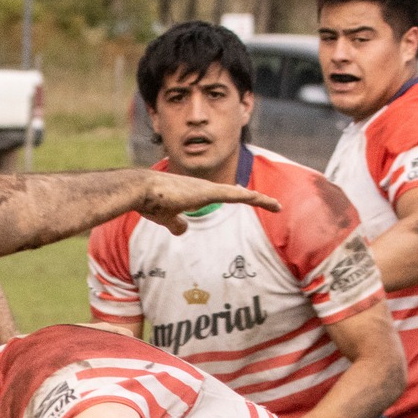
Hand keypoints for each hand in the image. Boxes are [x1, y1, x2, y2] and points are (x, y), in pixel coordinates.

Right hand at [137, 170, 279, 234]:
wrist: (140, 189)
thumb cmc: (149, 201)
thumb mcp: (165, 217)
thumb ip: (176, 223)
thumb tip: (183, 230)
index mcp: (196, 192)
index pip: (224, 195)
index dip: (240, 199)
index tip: (254, 202)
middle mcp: (205, 187)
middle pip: (237, 193)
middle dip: (257, 199)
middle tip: (275, 205)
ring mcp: (207, 188)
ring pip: (240, 193)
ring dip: (260, 200)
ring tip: (277, 206)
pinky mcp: (206, 192)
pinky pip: (234, 195)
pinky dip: (250, 198)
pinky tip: (263, 200)